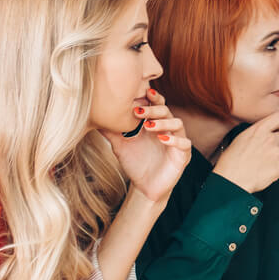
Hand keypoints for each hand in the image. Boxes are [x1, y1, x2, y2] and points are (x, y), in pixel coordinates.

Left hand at [106, 87, 189, 201]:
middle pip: (166, 111)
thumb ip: (111, 132)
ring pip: (177, 124)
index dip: (153, 97)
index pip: (157, 105)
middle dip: (153, 109)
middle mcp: (168, 130)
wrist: (144, 187)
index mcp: (155, 124)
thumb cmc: (135, 164)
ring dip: (163, 122)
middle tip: (137, 111)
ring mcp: (177, 141)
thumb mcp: (120, 146)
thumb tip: (94, 117)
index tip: (143, 92)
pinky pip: (185, 143)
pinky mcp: (183, 156)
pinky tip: (163, 139)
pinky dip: (175, 140)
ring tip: (149, 125)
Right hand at [212, 111, 278, 193]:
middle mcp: (269, 139)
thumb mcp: (240, 139)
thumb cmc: (230, 163)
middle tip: (270, 151)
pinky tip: (278, 168)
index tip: (276, 131)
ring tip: (272, 161)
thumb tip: (264, 132)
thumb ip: (256, 133)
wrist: (229, 180)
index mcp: (258, 130)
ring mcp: (275, 153)